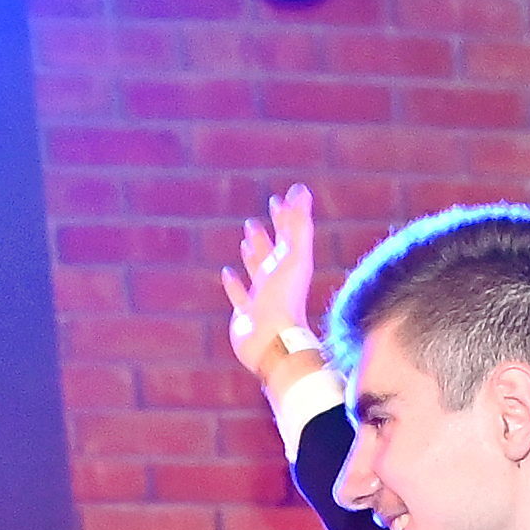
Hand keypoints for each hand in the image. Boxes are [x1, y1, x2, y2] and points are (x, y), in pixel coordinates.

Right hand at [225, 184, 328, 398]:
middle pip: (272, 252)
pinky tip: (227, 273)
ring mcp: (262, 297)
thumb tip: (301, 188)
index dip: (285, 216)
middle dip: (267, 234)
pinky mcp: (247, 314)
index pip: (288, 234)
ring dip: (253, 255)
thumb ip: (298, 223)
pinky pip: (239, 295)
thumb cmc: (284, 298)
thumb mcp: (293, 255)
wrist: (272, 341)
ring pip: (257, 271)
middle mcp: (277, 280)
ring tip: (246, 239)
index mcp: (290, 265)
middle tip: (257, 219)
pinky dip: (234, 284)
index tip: (279, 199)